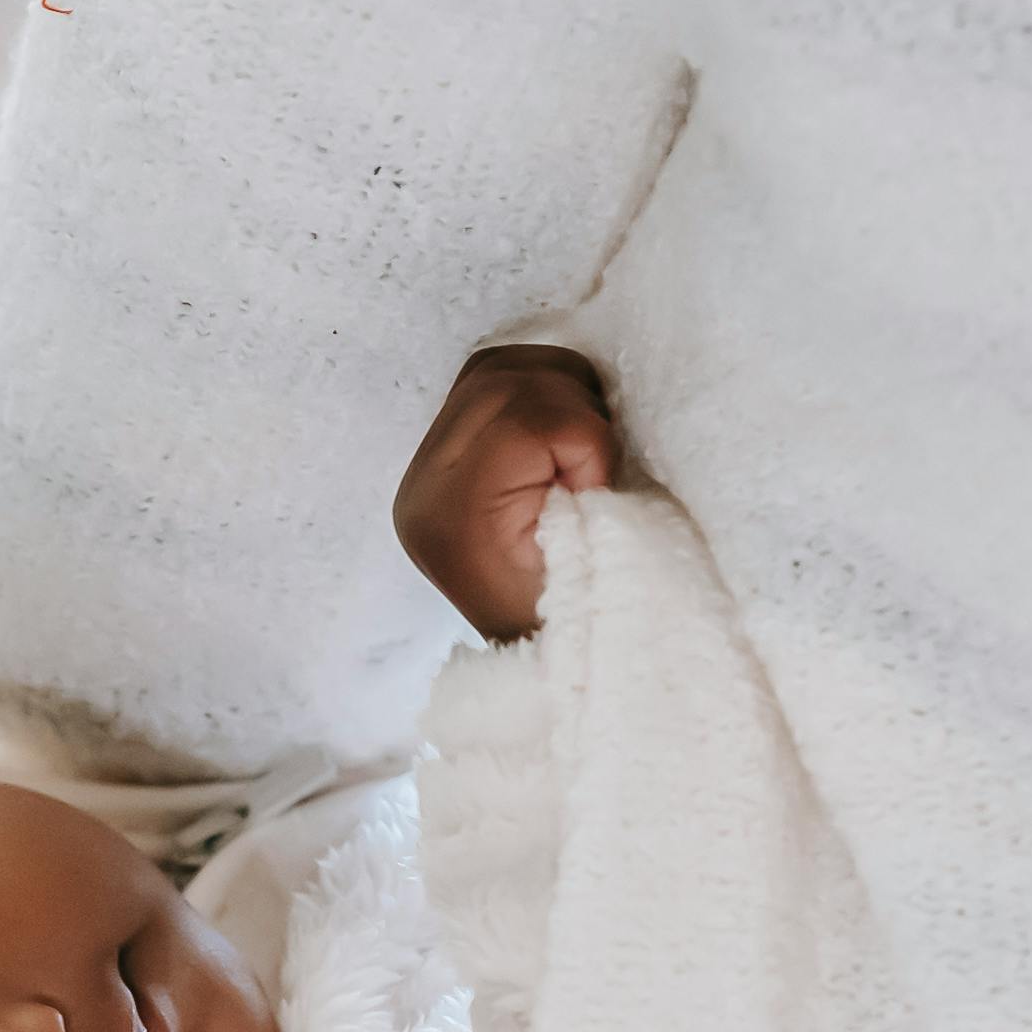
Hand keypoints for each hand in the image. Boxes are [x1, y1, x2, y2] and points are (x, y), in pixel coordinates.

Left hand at [392, 346, 616, 643]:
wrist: (551, 663)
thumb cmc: (585, 621)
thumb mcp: (600, 563)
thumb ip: (597, 496)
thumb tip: (607, 426)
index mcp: (452, 522)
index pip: (524, 422)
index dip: (586, 442)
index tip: (600, 494)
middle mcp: (424, 488)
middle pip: (502, 379)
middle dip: (574, 408)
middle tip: (599, 465)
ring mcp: (428, 468)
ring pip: (496, 368)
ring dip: (560, 394)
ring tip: (584, 453)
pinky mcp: (445, 454)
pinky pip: (490, 381)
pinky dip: (543, 392)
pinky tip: (562, 442)